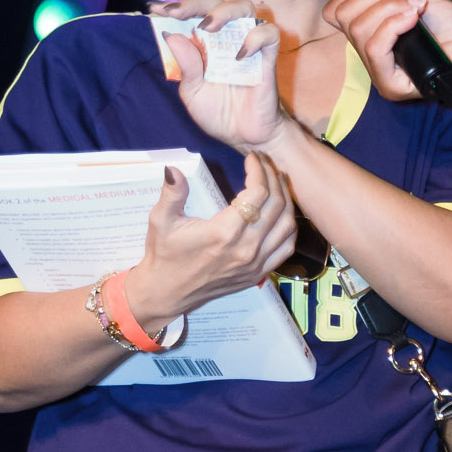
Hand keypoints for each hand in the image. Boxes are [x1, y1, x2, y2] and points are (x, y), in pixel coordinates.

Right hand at [124, 152, 298, 330]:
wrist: (167, 292)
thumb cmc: (164, 254)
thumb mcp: (161, 220)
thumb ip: (172, 193)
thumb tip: (173, 169)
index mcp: (224, 233)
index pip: (257, 194)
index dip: (259, 170)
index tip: (252, 158)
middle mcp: (245, 249)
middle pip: (277, 205)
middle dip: (274, 178)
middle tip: (267, 164)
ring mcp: (255, 263)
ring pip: (287, 225)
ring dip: (286, 200)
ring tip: (277, 182)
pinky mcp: (258, 274)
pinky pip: (286, 248)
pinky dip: (289, 227)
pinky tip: (282, 212)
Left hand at [157, 0, 285, 150]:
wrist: (244, 137)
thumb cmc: (218, 113)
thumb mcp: (193, 92)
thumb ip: (186, 66)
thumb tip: (172, 36)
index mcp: (205, 43)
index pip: (192, 14)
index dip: (174, 7)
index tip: (155, 8)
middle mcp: (227, 38)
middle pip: (216, 2)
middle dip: (195, 3)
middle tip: (177, 13)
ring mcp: (248, 45)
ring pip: (244, 8)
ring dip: (224, 12)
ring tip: (209, 27)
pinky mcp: (267, 58)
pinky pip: (268, 34)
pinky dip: (255, 38)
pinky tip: (239, 56)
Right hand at [324, 0, 451, 118]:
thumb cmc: (451, 26)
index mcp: (369, 34)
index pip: (335, 13)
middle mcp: (368, 55)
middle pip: (346, 17)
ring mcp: (377, 72)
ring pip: (360, 29)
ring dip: (390, 8)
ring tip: (417, 7)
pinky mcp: (389, 83)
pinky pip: (375, 47)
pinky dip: (393, 25)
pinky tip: (413, 19)